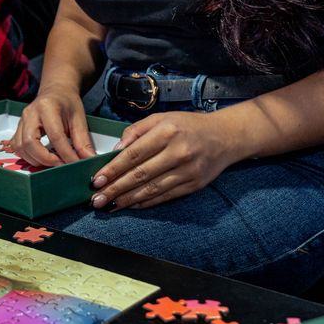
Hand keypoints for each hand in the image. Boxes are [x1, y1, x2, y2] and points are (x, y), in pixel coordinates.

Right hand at [12, 87, 96, 166]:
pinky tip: (40, 157)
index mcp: (47, 107)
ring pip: (21, 147)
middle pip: (30, 142)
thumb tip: (90, 160)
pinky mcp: (18, 128)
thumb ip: (83, 142)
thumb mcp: (79, 119)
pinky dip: (27, 156)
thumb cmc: (67, 103)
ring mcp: (21, 120)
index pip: (55, 136)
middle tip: (62, 164)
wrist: (56, 91)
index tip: (75, 164)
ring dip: (36, 160)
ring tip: (53, 162)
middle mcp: (30, 113)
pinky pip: (17, 146)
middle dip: (46, 159)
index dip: (65, 154)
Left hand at [90, 111, 238, 210]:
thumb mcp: (160, 118)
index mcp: (166, 132)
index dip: (113, 169)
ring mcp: (188, 171)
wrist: (226, 136)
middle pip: (140, 175)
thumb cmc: (189, 125)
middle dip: (115, 189)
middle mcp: (178, 152)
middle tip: (97, 199)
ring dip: (128, 199)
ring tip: (110, 205)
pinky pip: (166, 196)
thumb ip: (135, 131)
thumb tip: (115, 150)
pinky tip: (132, 204)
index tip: (97, 180)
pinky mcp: (194, 184)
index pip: (133, 155)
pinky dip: (147, 202)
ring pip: (152, 189)